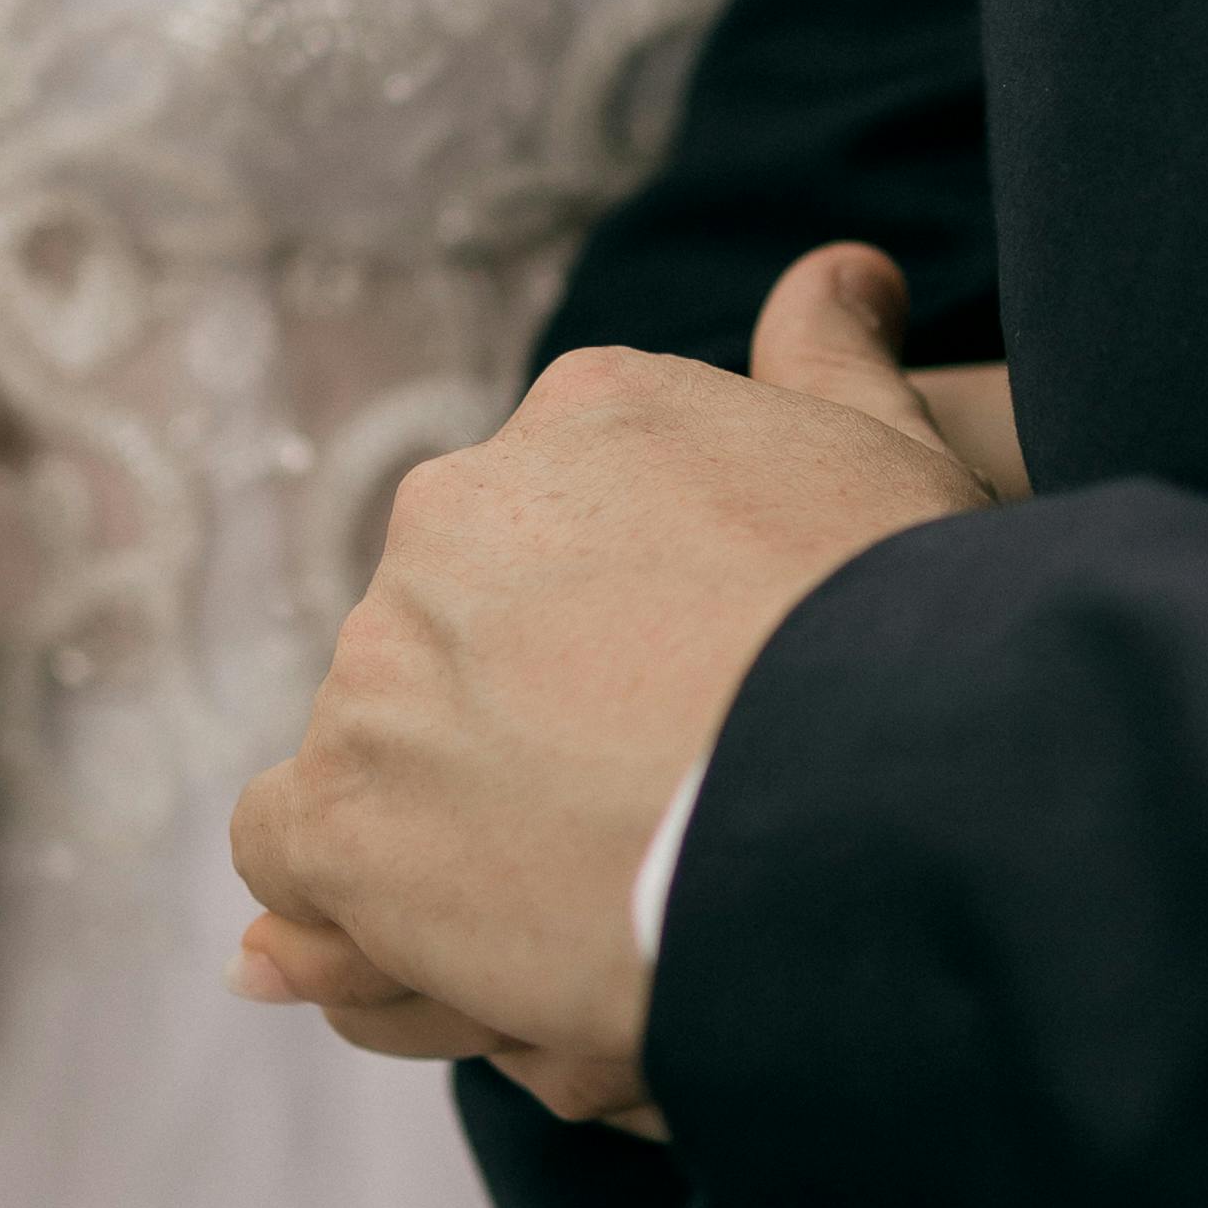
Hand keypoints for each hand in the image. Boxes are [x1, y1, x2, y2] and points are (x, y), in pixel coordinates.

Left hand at [230, 250, 1020, 1119]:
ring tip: (591, 898)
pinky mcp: (347, 804)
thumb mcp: (900, 459)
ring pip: (386, 740)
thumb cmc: (917, 633)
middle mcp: (459, 507)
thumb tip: (840, 273)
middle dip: (532, 718)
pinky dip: (351, 896)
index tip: (686, 700)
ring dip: (459, 812)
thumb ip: (837, 360)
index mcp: (586, 414)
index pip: (550, 521)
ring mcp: (389, 656)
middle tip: (647, 813)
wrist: (881, 794)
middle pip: (461, 630)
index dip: (613, 631)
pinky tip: (450, 934)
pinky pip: (291, 845)